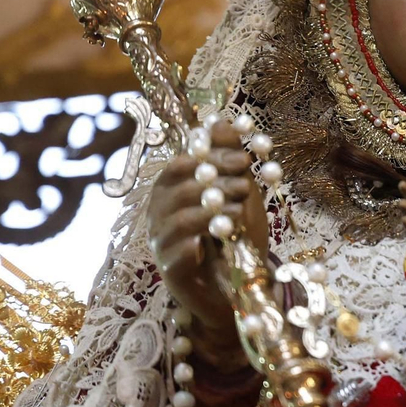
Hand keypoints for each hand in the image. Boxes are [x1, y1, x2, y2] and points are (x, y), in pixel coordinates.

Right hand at [146, 117, 268, 346]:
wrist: (239, 286)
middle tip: (245, 185)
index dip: (211, 158)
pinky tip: (214, 243)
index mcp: (172, 191)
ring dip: (212, 213)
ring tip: (238, 213)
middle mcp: (160, 215)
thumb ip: (230, 160)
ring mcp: (162, 244)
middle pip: (178, 190)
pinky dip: (197, 245)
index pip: (181, 165)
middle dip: (215, 184)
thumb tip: (222, 121)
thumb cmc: (234, 235)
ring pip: (178, 220)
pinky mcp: (170, 272)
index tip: (244, 160)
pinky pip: (177, 253)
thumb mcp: (239, 193)